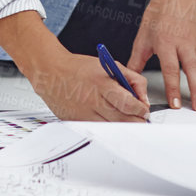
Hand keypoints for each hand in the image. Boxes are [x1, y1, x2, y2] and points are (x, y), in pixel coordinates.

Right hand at [27, 48, 150, 121]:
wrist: (51, 72)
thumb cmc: (80, 68)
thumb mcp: (110, 65)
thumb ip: (131, 78)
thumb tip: (143, 97)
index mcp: (103, 84)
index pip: (129, 104)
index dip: (141, 110)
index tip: (144, 110)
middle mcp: (94, 101)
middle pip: (123, 120)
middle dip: (136, 121)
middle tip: (140, 118)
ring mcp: (85, 113)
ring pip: (112, 128)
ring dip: (123, 126)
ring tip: (127, 120)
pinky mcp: (77, 121)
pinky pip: (98, 130)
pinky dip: (108, 128)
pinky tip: (110, 121)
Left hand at [128, 0, 195, 110]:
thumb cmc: (160, 13)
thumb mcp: (143, 36)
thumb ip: (137, 60)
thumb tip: (129, 77)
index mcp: (166, 42)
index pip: (171, 69)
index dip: (173, 88)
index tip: (175, 104)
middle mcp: (183, 44)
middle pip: (193, 71)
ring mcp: (195, 44)